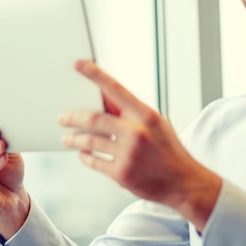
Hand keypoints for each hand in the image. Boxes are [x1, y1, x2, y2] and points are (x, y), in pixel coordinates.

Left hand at [59, 60, 221, 231]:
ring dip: (74, 138)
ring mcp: (128, 154)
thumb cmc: (168, 149)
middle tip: (61, 117)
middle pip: (94, 118)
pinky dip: (84, 156)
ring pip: (89, 141)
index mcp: (146, 114)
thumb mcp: (156, 124)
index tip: (78, 64)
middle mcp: (136, 132)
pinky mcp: (121, 174)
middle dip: (73, 117)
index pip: (115, 88)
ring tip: (67, 138)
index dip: (95, 75)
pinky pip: (94, 161)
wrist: (184, 182)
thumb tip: (104, 98)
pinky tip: (82, 154)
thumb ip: (131, 112)